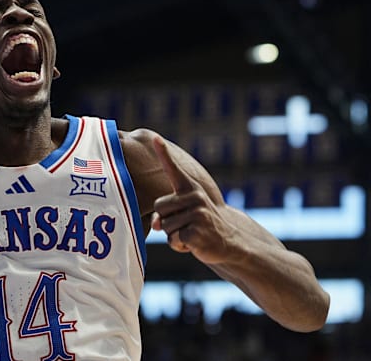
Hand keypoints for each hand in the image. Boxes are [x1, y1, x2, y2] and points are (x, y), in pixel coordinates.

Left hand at [150, 136, 234, 263]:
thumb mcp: (183, 215)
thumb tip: (156, 223)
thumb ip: (165, 214)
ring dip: (173, 235)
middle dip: (166, 220)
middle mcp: (195, 197)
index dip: (163, 153)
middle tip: (185, 224)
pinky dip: (179, 246)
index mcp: (190, 189)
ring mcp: (197, 214)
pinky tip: (194, 243)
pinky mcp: (196, 232)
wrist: (230, 241)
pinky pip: (173, 240)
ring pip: (164, 226)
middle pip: (158, 207)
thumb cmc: (199, 225)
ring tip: (191, 233)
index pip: (173, 169)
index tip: (154, 137)